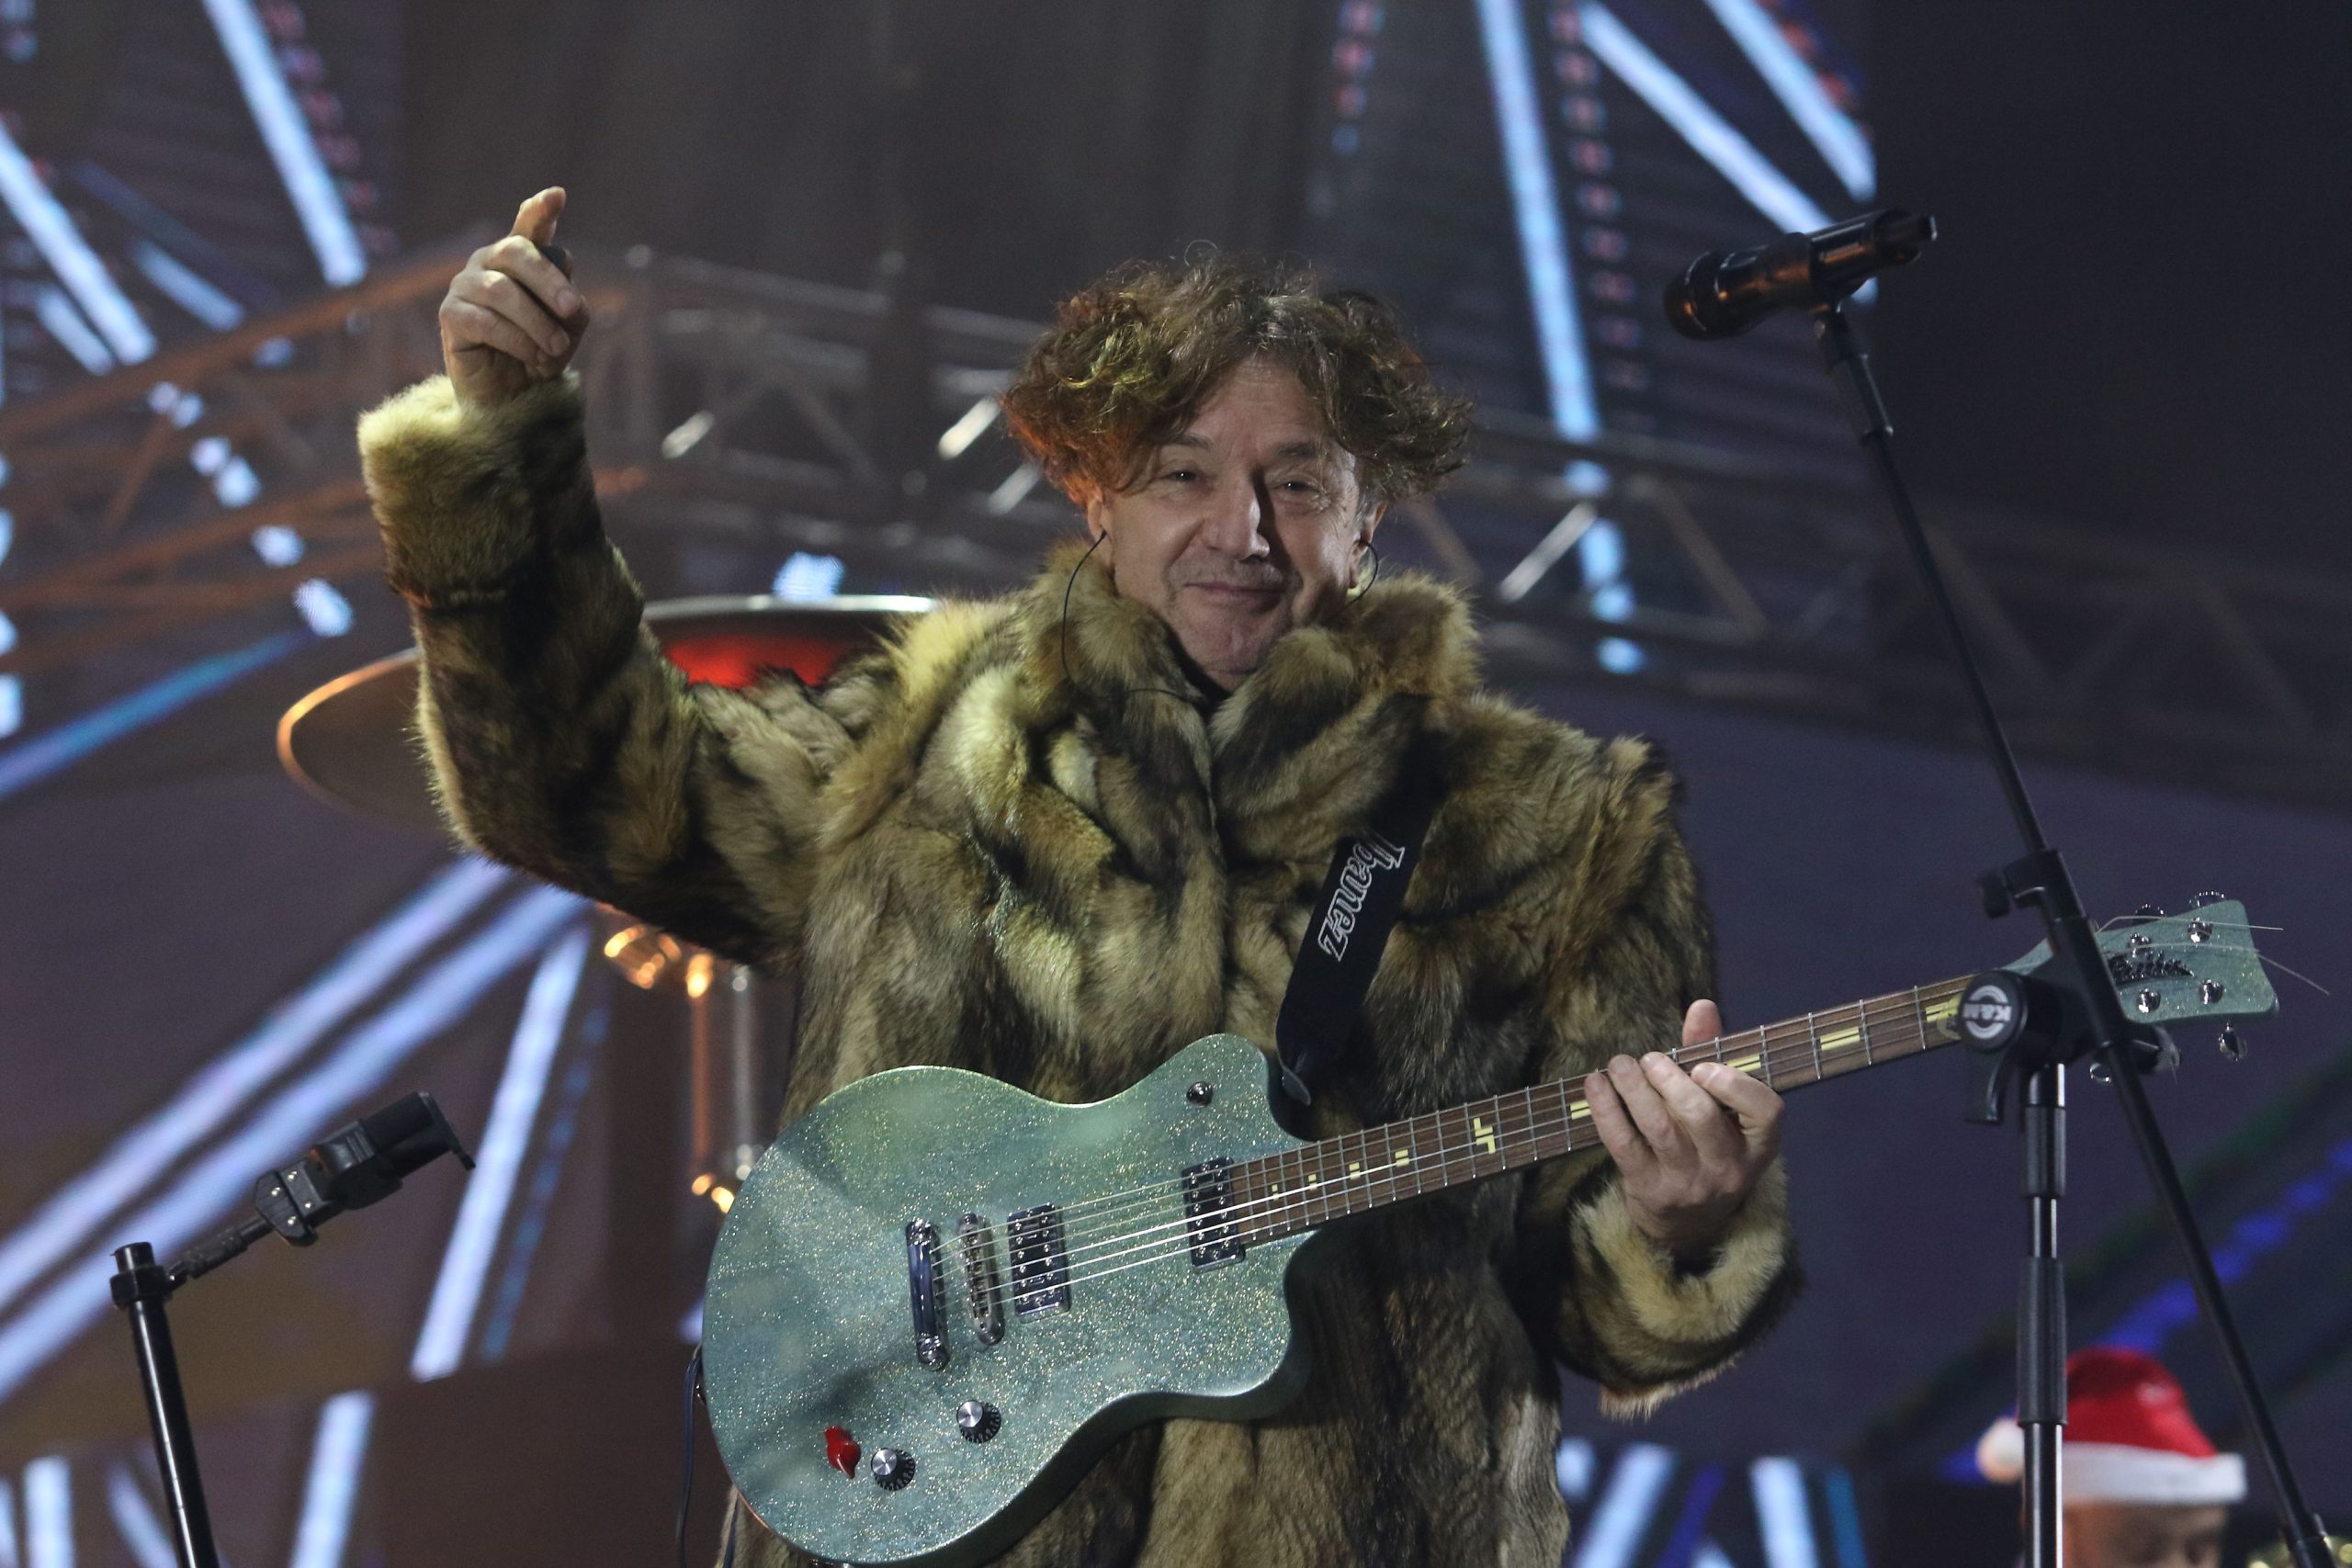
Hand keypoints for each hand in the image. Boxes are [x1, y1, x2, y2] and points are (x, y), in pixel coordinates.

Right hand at [440, 187, 590, 407]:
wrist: (515, 397)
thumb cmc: (542, 353)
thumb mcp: (569, 327)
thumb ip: (570, 300)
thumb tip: (564, 267)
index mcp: (521, 260)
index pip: (529, 227)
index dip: (541, 211)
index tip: (557, 195)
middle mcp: (489, 263)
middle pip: (516, 252)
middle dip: (549, 281)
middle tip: (572, 311)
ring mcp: (465, 285)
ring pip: (503, 292)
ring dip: (537, 323)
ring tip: (555, 349)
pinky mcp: (450, 314)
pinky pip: (486, 321)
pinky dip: (517, 341)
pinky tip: (533, 357)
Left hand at [1584, 999, 1783, 1260]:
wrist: (1687, 1221)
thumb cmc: (1706, 1144)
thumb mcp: (1721, 1109)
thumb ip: (1712, 1054)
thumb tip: (1702, 1005)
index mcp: (1758, 1145)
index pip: (1766, 1113)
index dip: (1737, 1085)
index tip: (1704, 1066)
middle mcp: (1728, 1168)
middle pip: (1702, 1117)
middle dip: (1671, 1080)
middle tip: (1651, 1059)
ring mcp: (1689, 1182)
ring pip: (1660, 1129)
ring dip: (1634, 1088)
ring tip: (1620, 1064)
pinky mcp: (1649, 1189)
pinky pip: (1624, 1144)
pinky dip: (1606, 1109)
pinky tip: (1596, 1084)